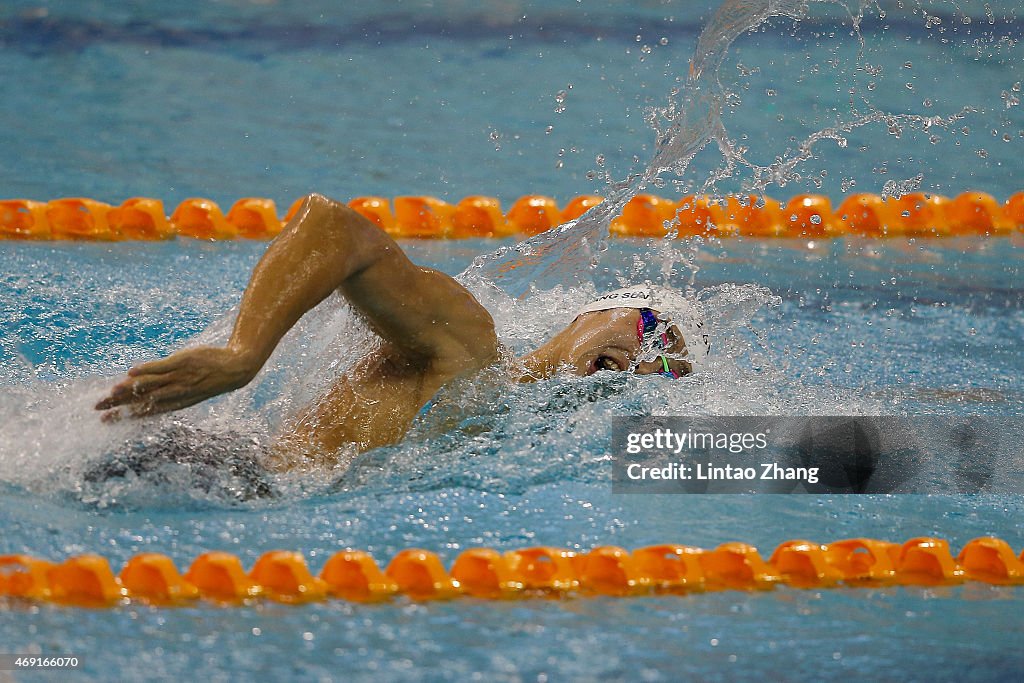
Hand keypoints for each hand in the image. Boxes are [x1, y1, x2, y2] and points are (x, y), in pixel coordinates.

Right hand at [95, 346, 257, 418]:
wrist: (235, 368)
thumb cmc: (208, 379)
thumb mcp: (188, 391)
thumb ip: (166, 393)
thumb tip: (143, 393)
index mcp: (175, 403)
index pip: (145, 412)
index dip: (124, 416)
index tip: (105, 420)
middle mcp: (175, 393)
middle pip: (142, 400)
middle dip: (120, 405)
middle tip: (98, 409)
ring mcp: (179, 377)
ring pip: (150, 385)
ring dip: (130, 390)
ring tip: (111, 393)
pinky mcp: (183, 362)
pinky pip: (162, 367)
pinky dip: (147, 369)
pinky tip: (131, 372)